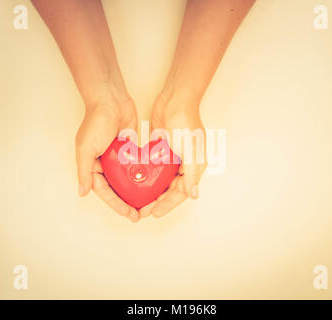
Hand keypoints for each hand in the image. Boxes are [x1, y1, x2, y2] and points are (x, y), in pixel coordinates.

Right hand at [75, 86, 139, 221]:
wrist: (110, 99)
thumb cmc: (96, 121)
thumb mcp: (86, 148)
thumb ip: (85, 171)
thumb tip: (83, 192)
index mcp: (92, 166)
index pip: (105, 192)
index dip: (117, 205)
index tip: (130, 215)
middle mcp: (104, 163)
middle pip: (117, 189)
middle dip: (128, 202)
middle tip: (140, 214)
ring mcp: (118, 157)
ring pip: (128, 180)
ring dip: (136, 191)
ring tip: (148, 203)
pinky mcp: (130, 149)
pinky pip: (137, 166)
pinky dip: (143, 175)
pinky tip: (153, 184)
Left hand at [139, 93, 206, 217]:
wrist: (175, 99)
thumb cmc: (186, 122)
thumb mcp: (190, 151)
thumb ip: (192, 174)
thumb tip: (194, 195)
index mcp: (194, 166)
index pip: (181, 192)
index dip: (168, 205)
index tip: (154, 213)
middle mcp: (185, 164)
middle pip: (170, 189)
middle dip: (158, 201)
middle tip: (143, 211)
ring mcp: (173, 157)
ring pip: (162, 180)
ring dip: (152, 191)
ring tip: (139, 201)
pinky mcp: (162, 149)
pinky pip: (155, 168)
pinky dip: (148, 176)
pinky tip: (137, 182)